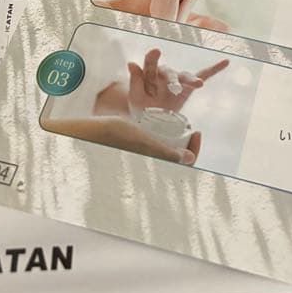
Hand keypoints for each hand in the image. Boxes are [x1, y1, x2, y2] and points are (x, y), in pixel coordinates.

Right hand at [42, 113, 202, 165]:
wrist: (94, 132)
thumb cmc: (118, 137)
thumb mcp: (145, 142)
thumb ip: (166, 152)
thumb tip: (190, 159)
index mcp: (154, 167)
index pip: (184, 165)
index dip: (195, 149)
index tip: (197, 131)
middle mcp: (151, 166)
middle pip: (178, 159)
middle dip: (188, 146)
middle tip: (192, 129)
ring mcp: (145, 159)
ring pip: (168, 154)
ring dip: (178, 142)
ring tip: (181, 126)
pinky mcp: (139, 152)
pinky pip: (157, 148)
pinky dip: (166, 140)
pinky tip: (167, 127)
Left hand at [127, 48, 227, 116]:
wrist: (151, 117)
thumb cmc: (141, 104)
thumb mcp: (135, 95)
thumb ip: (135, 80)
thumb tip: (131, 63)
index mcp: (150, 74)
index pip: (150, 64)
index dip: (152, 58)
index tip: (155, 51)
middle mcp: (165, 73)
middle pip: (170, 73)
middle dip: (172, 79)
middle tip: (174, 87)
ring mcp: (178, 79)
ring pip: (186, 77)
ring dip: (192, 80)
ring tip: (199, 84)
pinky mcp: (189, 87)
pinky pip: (203, 75)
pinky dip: (214, 69)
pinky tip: (225, 62)